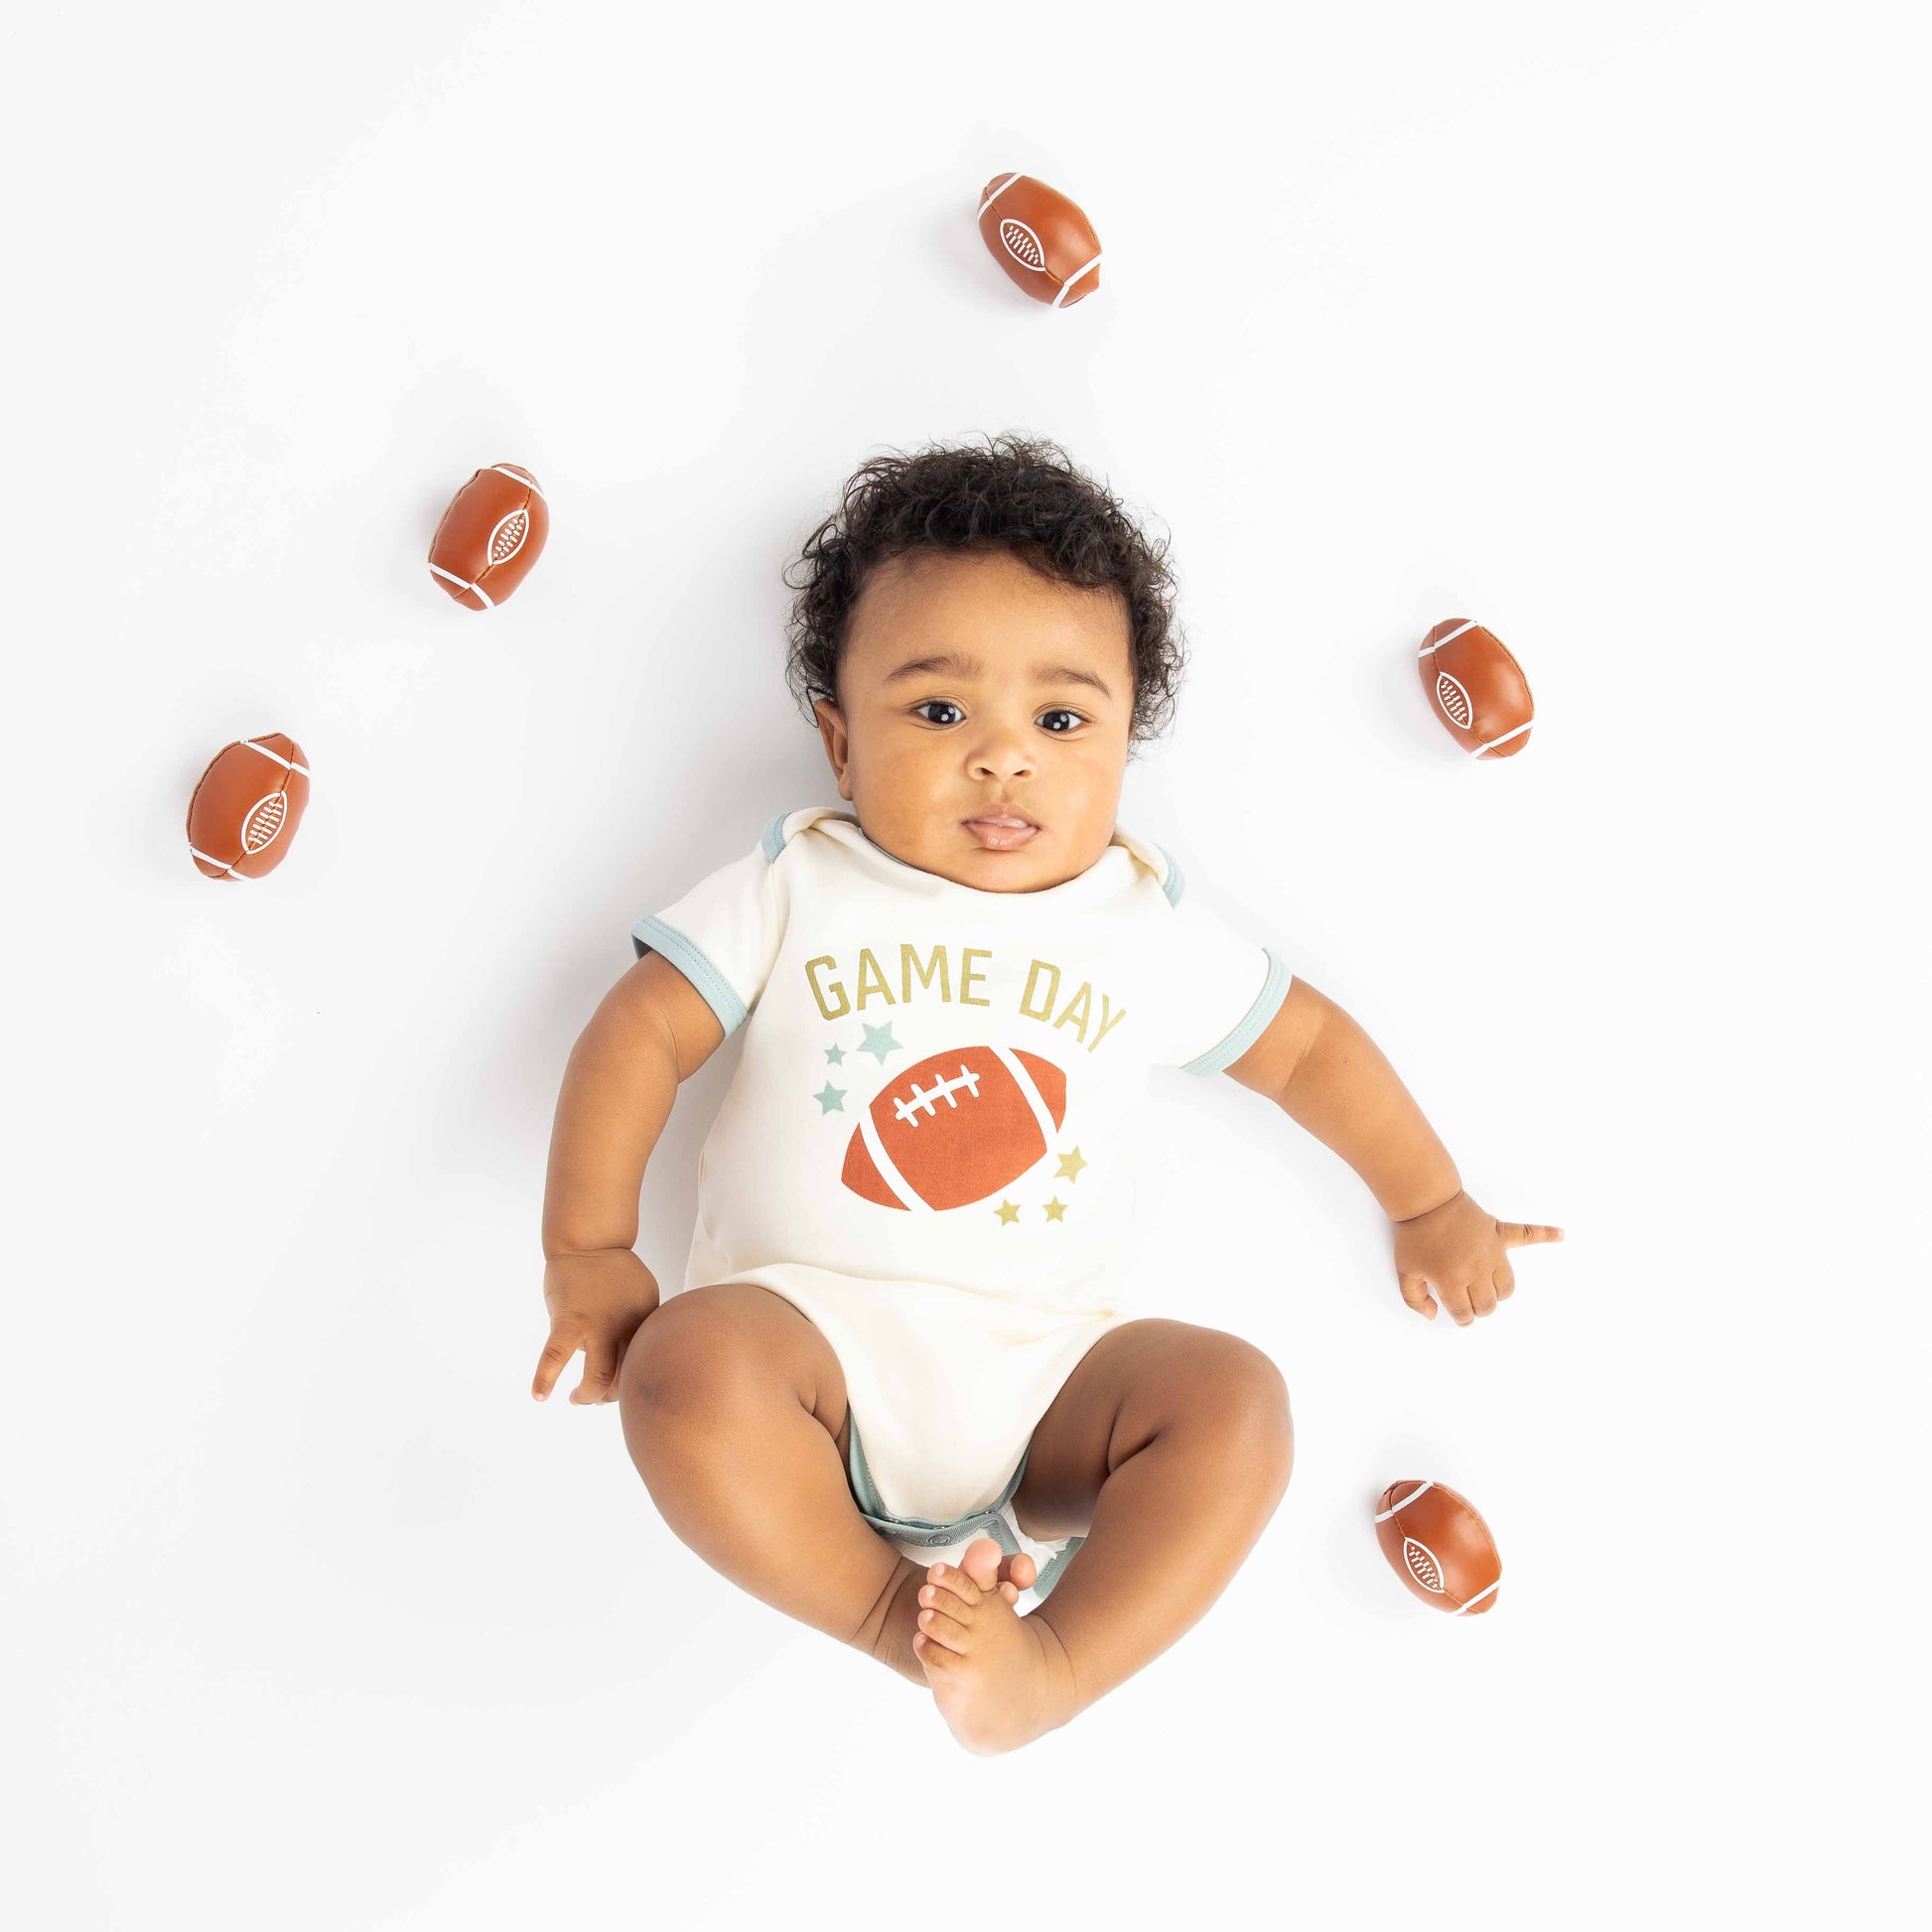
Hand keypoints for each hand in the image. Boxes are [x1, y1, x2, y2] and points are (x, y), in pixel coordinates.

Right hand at [533, 1248, 662, 1402]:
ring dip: (587, 1395)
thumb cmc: (615, 1274)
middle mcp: (624, 1327)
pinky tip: (539, 1395)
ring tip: (577, 1399)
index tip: (618, 1388)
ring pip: (598, 1376)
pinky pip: (555, 1355)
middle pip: (625, 1377)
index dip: (632, 1382)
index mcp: (644, 1322)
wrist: (588, 1243)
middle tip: (597, 1399)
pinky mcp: (568, 1320)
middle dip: (611, 1396)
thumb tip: (629, 1361)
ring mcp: (596, 1325)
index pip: (644, 1365)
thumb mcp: (642, 1298)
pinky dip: (545, 1378)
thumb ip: (640, 1328)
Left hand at [1392, 1190, 1562, 1326]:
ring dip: (1499, 1292)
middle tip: (1467, 1299)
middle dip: (1479, 1308)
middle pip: (1488, 1303)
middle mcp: (1477, 1270)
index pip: (1465, 1312)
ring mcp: (1492, 1252)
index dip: (1462, 1318)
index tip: (1459, 1315)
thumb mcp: (1404, 1272)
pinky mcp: (1499, 1233)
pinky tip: (1561, 1235)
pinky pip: (1527, 1234)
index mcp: (1452, 1281)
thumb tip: (1434, 1315)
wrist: (1426, 1202)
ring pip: (1507, 1286)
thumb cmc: (1414, 1237)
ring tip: (1487, 1287)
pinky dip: (1545, 1233)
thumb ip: (1415, 1299)